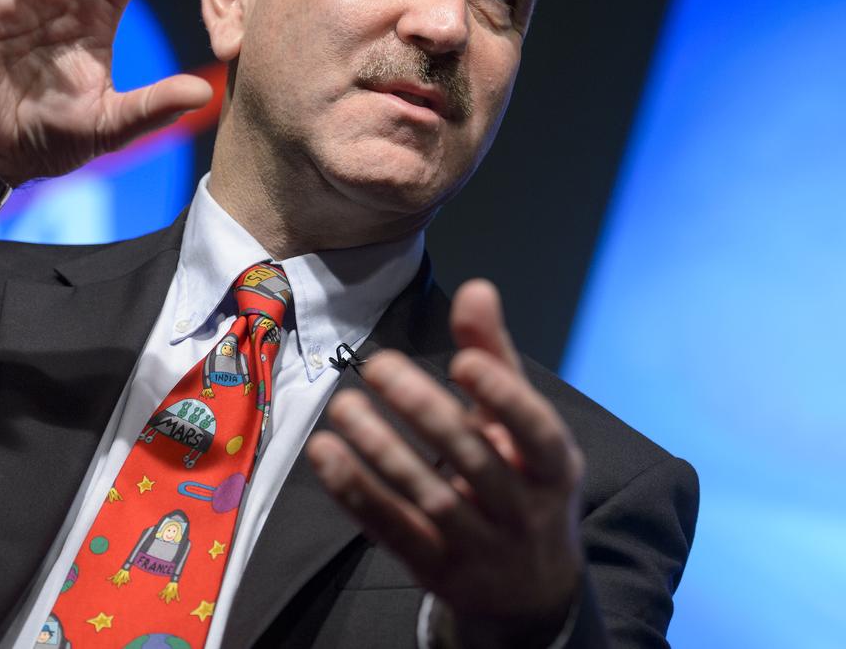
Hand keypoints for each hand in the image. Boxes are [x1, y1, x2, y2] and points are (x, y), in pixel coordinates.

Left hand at [306, 279, 583, 646]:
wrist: (531, 590)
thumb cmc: (523, 481)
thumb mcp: (524, 425)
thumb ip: (496, 356)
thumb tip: (477, 289)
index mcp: (554, 466)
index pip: (537, 432)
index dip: (503, 398)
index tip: (462, 362)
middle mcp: (524, 510)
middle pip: (474, 460)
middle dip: (425, 411)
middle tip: (378, 366)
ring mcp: (481, 547)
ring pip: (430, 497)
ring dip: (381, 450)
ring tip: (343, 405)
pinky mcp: (437, 570)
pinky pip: (393, 530)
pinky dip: (356, 491)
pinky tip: (325, 453)